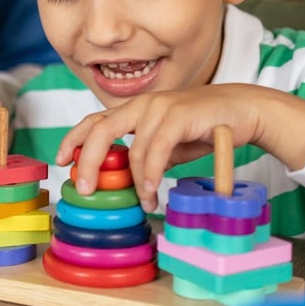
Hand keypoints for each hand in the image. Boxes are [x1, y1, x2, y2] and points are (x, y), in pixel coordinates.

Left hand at [56, 84, 304, 212]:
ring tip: (143, 201)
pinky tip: (151, 189)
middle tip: (84, 187)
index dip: (73, 139)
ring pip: (133, 147)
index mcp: (137, 109)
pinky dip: (151, 172)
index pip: (95, 120)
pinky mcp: (178, 115)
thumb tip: (128, 180)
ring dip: (135, 179)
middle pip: (101, 129)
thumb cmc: (206, 127)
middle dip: (87, 159)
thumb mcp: (169, 144)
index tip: (60, 160)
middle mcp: (143, 104)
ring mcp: (160, 107)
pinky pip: (155, 148)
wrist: (243, 110)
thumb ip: (147, 155)